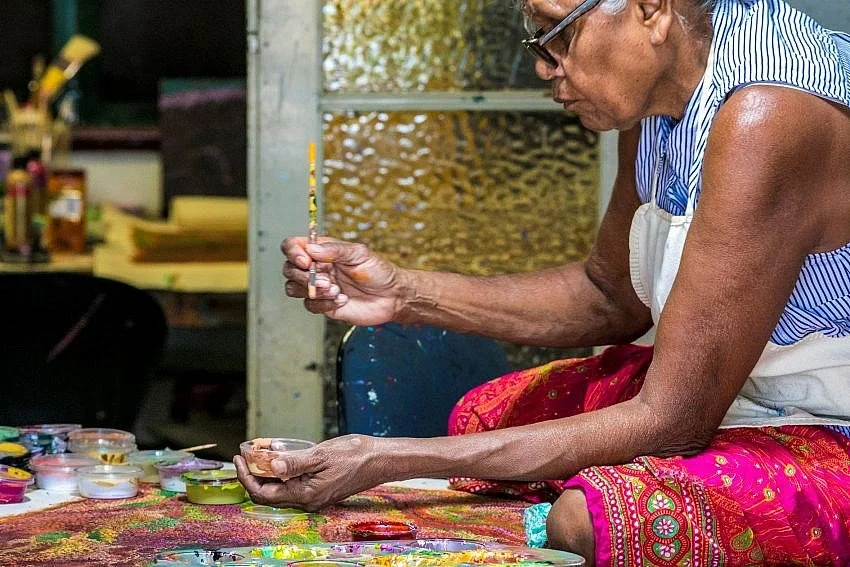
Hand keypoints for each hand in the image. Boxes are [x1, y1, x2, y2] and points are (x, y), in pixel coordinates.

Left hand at [233, 435, 391, 510]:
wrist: (381, 460)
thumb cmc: (356, 454)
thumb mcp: (322, 454)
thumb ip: (295, 462)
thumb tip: (271, 466)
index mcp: (305, 494)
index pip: (264, 493)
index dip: (246, 477)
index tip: (239, 458)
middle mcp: (308, 501)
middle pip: (269, 495)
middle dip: (253, 476)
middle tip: (246, 455)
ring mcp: (314, 497)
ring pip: (280, 491)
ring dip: (266, 475)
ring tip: (260, 454)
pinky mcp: (320, 490)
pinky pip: (292, 486)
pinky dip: (281, 474)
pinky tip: (282, 459)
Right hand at [281, 237, 404, 324]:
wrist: (391, 296)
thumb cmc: (378, 271)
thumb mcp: (358, 253)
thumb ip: (334, 250)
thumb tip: (310, 249)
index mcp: (323, 251)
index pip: (293, 246)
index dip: (293, 252)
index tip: (306, 261)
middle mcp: (317, 268)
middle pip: (289, 269)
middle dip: (303, 276)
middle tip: (327, 280)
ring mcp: (319, 287)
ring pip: (293, 288)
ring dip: (312, 290)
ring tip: (336, 290)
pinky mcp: (324, 305)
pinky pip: (310, 305)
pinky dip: (324, 303)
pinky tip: (342, 300)